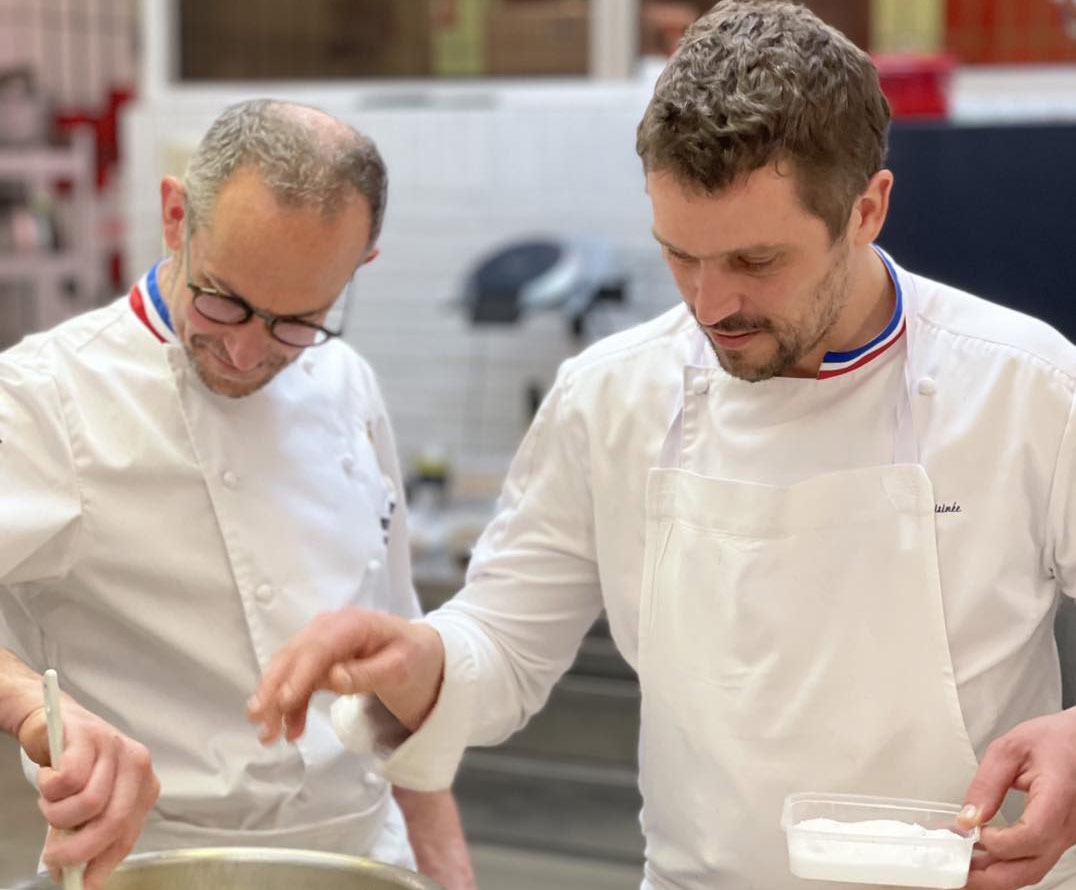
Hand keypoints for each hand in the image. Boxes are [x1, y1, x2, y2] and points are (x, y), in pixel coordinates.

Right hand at [18, 700, 159, 889]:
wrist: (53, 721)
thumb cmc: (72, 766)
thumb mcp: (86, 804)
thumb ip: (87, 834)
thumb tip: (78, 878)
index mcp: (143, 786)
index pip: (128, 834)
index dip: (103, 863)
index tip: (83, 886)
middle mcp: (137, 765)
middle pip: (113, 821)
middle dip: (78, 850)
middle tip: (52, 858)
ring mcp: (115, 747)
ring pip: (88, 803)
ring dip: (57, 814)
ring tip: (50, 803)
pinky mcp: (89, 736)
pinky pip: (67, 780)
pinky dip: (49, 789)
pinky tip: (49, 779)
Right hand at [248, 607, 444, 743]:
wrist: (421, 654)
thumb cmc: (414, 658)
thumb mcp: (400, 667)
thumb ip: (368, 673)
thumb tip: (334, 678)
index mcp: (354, 624)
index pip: (319, 647)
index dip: (300, 673)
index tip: (285, 700)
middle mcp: (331, 627)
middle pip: (295, 655)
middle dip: (274, 688)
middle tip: (259, 719)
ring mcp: (322, 642)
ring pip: (288, 669)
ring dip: (275, 701)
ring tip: (267, 734)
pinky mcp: (318, 659)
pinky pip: (297, 681)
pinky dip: (290, 706)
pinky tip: (290, 731)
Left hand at [958, 709, 1075, 889]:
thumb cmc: (1050, 740)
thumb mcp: (1010, 750)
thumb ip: (987, 784)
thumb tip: (967, 819)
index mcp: (1059, 797)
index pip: (1032, 835)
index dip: (999, 842)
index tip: (973, 833)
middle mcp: (1069, 825)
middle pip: (1031, 867)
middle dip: (990, 877)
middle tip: (957, 874)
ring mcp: (1068, 836)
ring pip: (1033, 869)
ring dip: (996, 874)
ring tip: (963, 867)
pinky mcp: (1060, 839)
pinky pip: (1035, 860)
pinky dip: (1008, 864)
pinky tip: (982, 857)